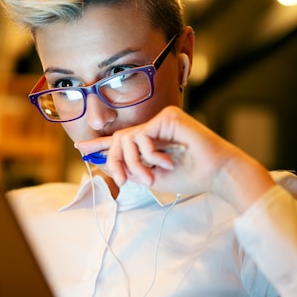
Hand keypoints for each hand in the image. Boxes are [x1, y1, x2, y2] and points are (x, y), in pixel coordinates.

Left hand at [75, 106, 274, 211]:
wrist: (216, 174)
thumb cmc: (190, 177)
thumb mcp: (151, 178)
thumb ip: (129, 170)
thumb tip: (105, 164)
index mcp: (151, 142)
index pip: (121, 141)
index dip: (99, 144)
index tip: (81, 147)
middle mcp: (154, 128)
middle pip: (118, 140)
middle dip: (115, 161)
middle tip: (122, 180)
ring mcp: (161, 120)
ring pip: (127, 139)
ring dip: (133, 162)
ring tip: (150, 177)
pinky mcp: (167, 116)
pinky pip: (142, 135)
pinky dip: (148, 153)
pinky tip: (165, 162)